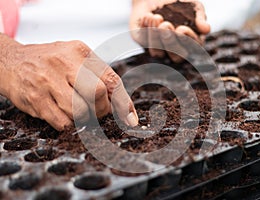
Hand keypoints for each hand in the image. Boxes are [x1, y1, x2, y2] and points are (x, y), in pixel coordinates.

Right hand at [0, 35, 137, 129]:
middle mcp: (65, 63)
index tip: (131, 119)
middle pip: (98, 94)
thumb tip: (121, 104)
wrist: (11, 60)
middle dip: (102, 110)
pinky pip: (63, 122)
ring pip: (80, 111)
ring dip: (83, 118)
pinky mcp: (36, 99)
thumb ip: (98, 75)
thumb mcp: (75, 58)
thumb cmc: (50, 62)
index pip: (111, 79)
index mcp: (80, 52)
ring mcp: (48, 81)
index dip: (124, 102)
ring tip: (74, 109)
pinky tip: (60, 112)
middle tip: (96, 111)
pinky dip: (67, 123)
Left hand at [130, 0, 209, 62]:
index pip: (192, 48)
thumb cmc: (178, 2)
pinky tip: (148, 16)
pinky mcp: (143, 42)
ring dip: (156, 37)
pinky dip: (145, 28)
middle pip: (176, 58)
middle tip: (166, 26)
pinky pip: (144, 42)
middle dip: (170, 43)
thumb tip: (206, 29)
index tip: (181, 28)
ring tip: (156, 18)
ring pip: (157, 53)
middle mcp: (175, 49)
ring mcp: (158, 48)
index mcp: (190, 42)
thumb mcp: (192, 6)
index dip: (186, 40)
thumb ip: (200, 17)